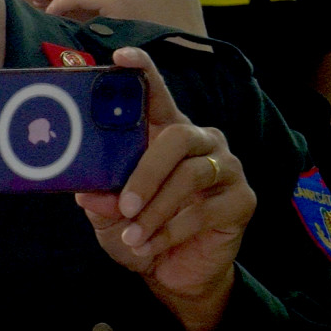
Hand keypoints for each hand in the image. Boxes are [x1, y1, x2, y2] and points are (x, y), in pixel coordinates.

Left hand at [75, 48, 253, 330]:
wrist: (173, 273)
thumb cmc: (138, 229)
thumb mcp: (110, 214)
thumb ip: (101, 198)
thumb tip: (87, 193)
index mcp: (165, 133)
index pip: (156, 95)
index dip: (143, 72)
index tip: (121, 57)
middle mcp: (200, 141)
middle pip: (176, 137)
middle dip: (145, 173)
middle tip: (124, 205)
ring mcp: (226, 167)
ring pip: (189, 177)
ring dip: (155, 212)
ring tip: (132, 236)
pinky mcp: (243, 199)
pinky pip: (203, 211)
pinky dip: (170, 232)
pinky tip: (150, 247)